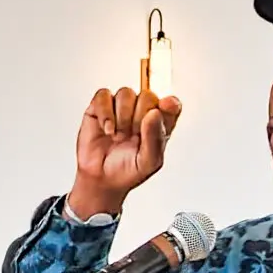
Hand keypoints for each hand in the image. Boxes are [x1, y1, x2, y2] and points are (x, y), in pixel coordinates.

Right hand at [70, 87, 182, 217]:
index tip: (167, 106)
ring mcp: (121, 108)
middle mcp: (142, 113)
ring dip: (122, 117)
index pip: (171, 105)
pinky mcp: (100, 107)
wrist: (102, 180)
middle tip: (133, 134)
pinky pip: (103, 95)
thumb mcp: (149, 162)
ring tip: (118, 136)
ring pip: (126, 93)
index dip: (170, 103)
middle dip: (140, 116)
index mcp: (159, 125)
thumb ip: (155, 138)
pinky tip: (108, 129)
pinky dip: (105, 113)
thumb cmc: (128, 171)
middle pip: (148, 96)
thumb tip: (155, 113)